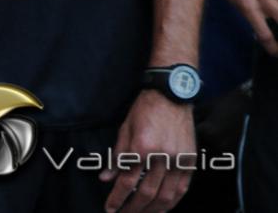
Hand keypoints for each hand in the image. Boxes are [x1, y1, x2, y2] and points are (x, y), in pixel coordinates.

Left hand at [100, 90, 193, 211]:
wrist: (171, 95)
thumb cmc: (144, 110)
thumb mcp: (124, 129)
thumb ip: (116, 156)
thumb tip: (105, 178)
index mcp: (141, 147)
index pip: (127, 181)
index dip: (117, 198)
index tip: (110, 208)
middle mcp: (161, 156)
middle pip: (146, 192)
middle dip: (133, 208)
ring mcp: (179, 160)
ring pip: (166, 195)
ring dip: (152, 210)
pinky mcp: (191, 161)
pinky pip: (182, 188)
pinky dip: (173, 201)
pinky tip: (163, 208)